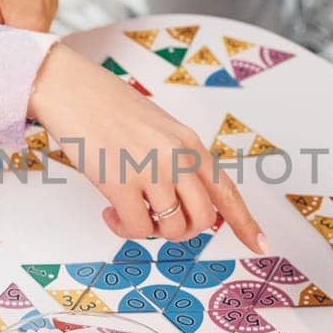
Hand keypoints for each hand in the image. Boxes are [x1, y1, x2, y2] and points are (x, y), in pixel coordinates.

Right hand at [27, 45, 267, 251]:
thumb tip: (180, 200)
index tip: (261, 245)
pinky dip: (123, 229)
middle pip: (203, 219)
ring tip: (128, 213)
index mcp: (189, 142)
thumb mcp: (158, 127)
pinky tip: (110, 212)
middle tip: (157, 222)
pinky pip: (137, 229)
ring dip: (151, 231)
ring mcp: (150, 170)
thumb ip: (176, 159)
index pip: (227, 190)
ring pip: (172, 229)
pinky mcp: (119, 183)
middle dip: (183, 232)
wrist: (71, 87)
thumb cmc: (107, 104)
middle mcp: (177, 157)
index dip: (246, 223)